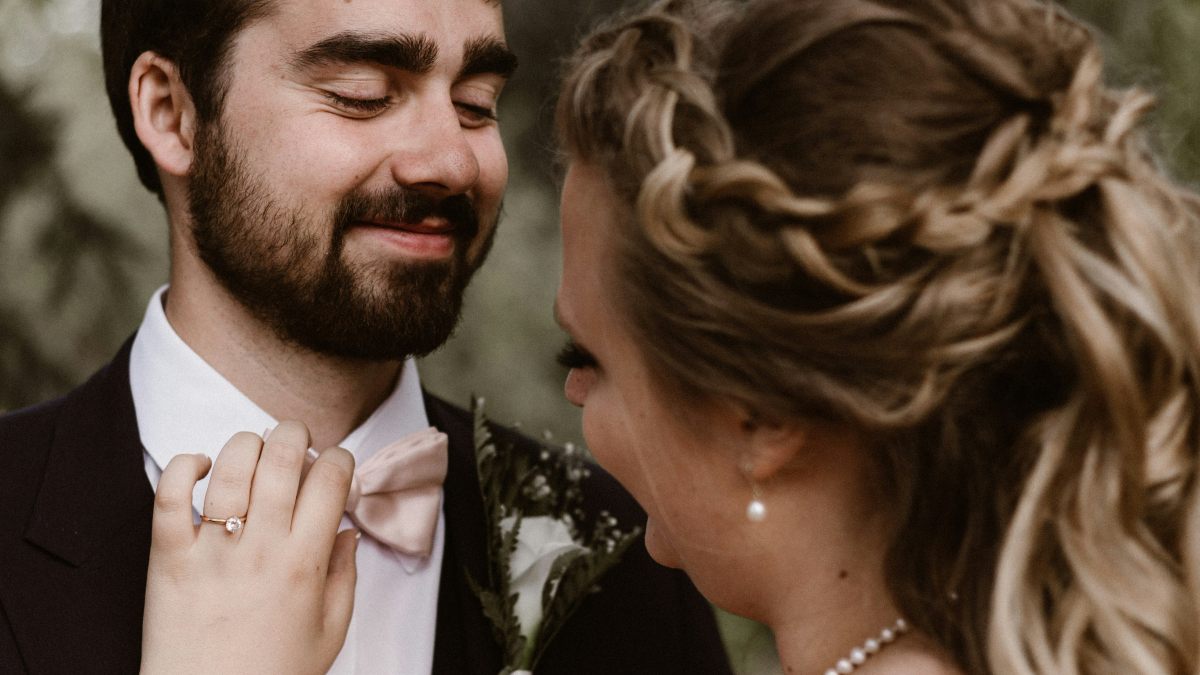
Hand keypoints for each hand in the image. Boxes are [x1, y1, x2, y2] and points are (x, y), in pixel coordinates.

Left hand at [141, 421, 357, 674]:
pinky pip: (169, 495)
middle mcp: (261, 549)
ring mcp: (212, 551)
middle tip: (295, 442)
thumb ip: (346, 578)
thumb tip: (348, 533)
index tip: (334, 466)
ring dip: (247, 445)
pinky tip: (199, 466)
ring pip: (231, 466)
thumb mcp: (330, 633)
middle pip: (283, 458)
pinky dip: (182, 466)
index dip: (339, 460)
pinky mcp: (168, 558)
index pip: (331, 481)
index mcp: (306, 564)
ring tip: (252, 452)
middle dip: (295, 434)